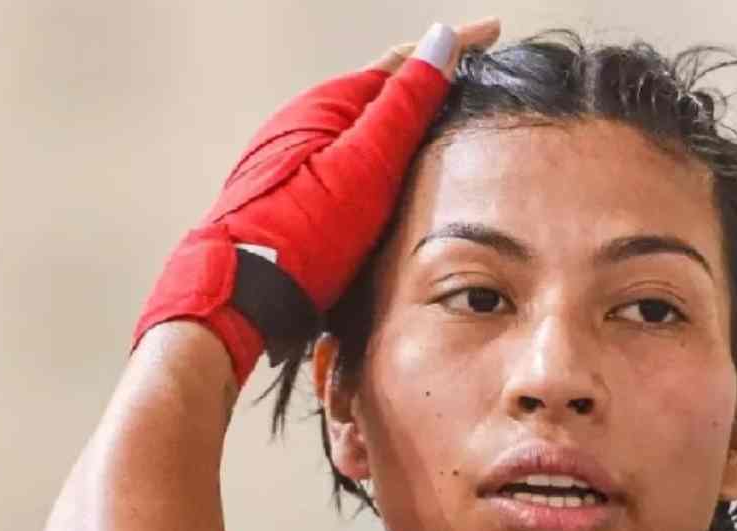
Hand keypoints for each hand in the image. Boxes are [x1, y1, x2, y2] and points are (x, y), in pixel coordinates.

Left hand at [130, 17, 501, 387]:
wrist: (246, 292)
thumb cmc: (303, 230)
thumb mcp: (365, 166)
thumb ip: (403, 106)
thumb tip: (441, 42)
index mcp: (328, 105)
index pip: (401, 61)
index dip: (449, 48)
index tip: (491, 33)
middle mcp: (308, 123)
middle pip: (380, 92)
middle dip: (425, 81)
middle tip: (470, 76)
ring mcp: (297, 158)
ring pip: (363, 127)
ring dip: (402, 120)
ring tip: (440, 121)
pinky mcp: (294, 193)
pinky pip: (348, 159)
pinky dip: (379, 156)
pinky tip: (393, 173)